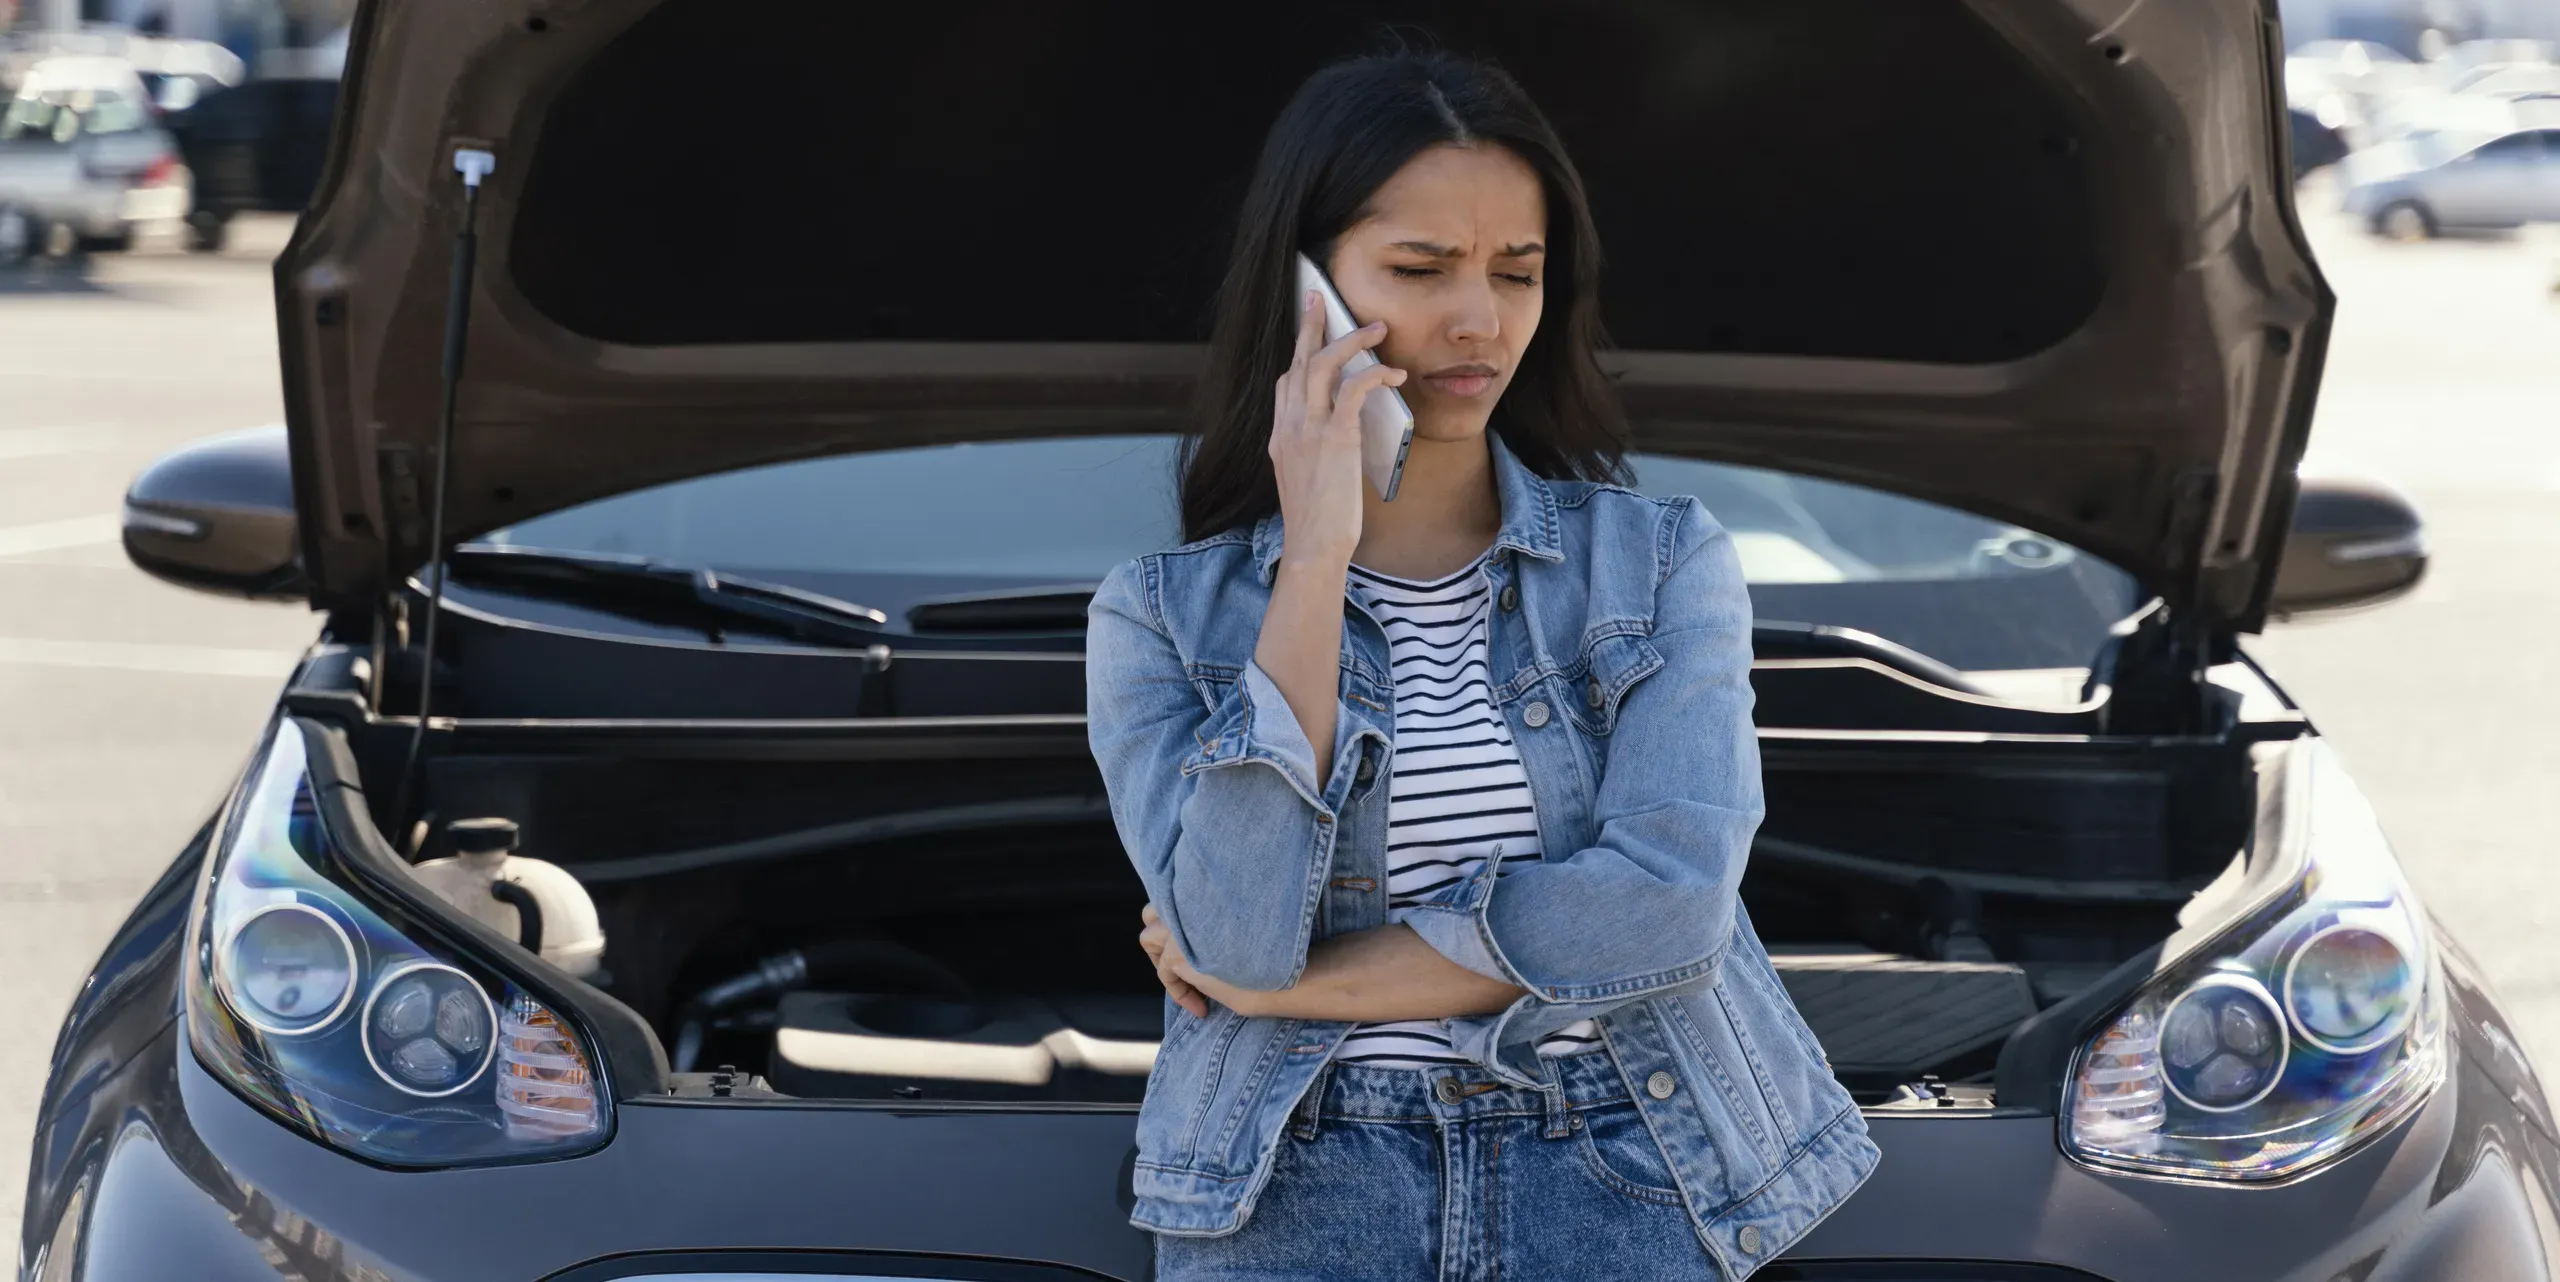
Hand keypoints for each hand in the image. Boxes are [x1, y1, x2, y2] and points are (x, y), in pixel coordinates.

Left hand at [1140, 903, 1276, 1018]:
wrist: (1285, 969)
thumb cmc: (1277, 951)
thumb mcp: (1242, 926)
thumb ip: (1217, 919)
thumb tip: (1200, 930)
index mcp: (1206, 889)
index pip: (1176, 894)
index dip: (1183, 920)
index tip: (1204, 948)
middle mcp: (1188, 902)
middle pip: (1152, 910)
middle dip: (1161, 932)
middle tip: (1181, 957)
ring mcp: (1179, 926)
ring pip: (1147, 937)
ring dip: (1162, 959)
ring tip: (1187, 977)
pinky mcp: (1178, 953)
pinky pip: (1163, 973)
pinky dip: (1179, 993)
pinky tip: (1202, 1008)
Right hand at [1269, 290, 1404, 567]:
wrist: (1313, 547)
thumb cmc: (1317, 525)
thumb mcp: (1307, 482)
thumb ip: (1316, 454)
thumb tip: (1340, 440)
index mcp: (1281, 436)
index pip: (1285, 384)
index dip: (1299, 357)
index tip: (1310, 338)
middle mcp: (1289, 425)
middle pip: (1297, 361)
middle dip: (1309, 325)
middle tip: (1319, 297)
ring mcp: (1308, 429)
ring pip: (1323, 364)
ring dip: (1351, 340)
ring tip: (1377, 328)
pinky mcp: (1334, 437)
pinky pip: (1353, 388)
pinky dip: (1374, 373)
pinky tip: (1393, 374)